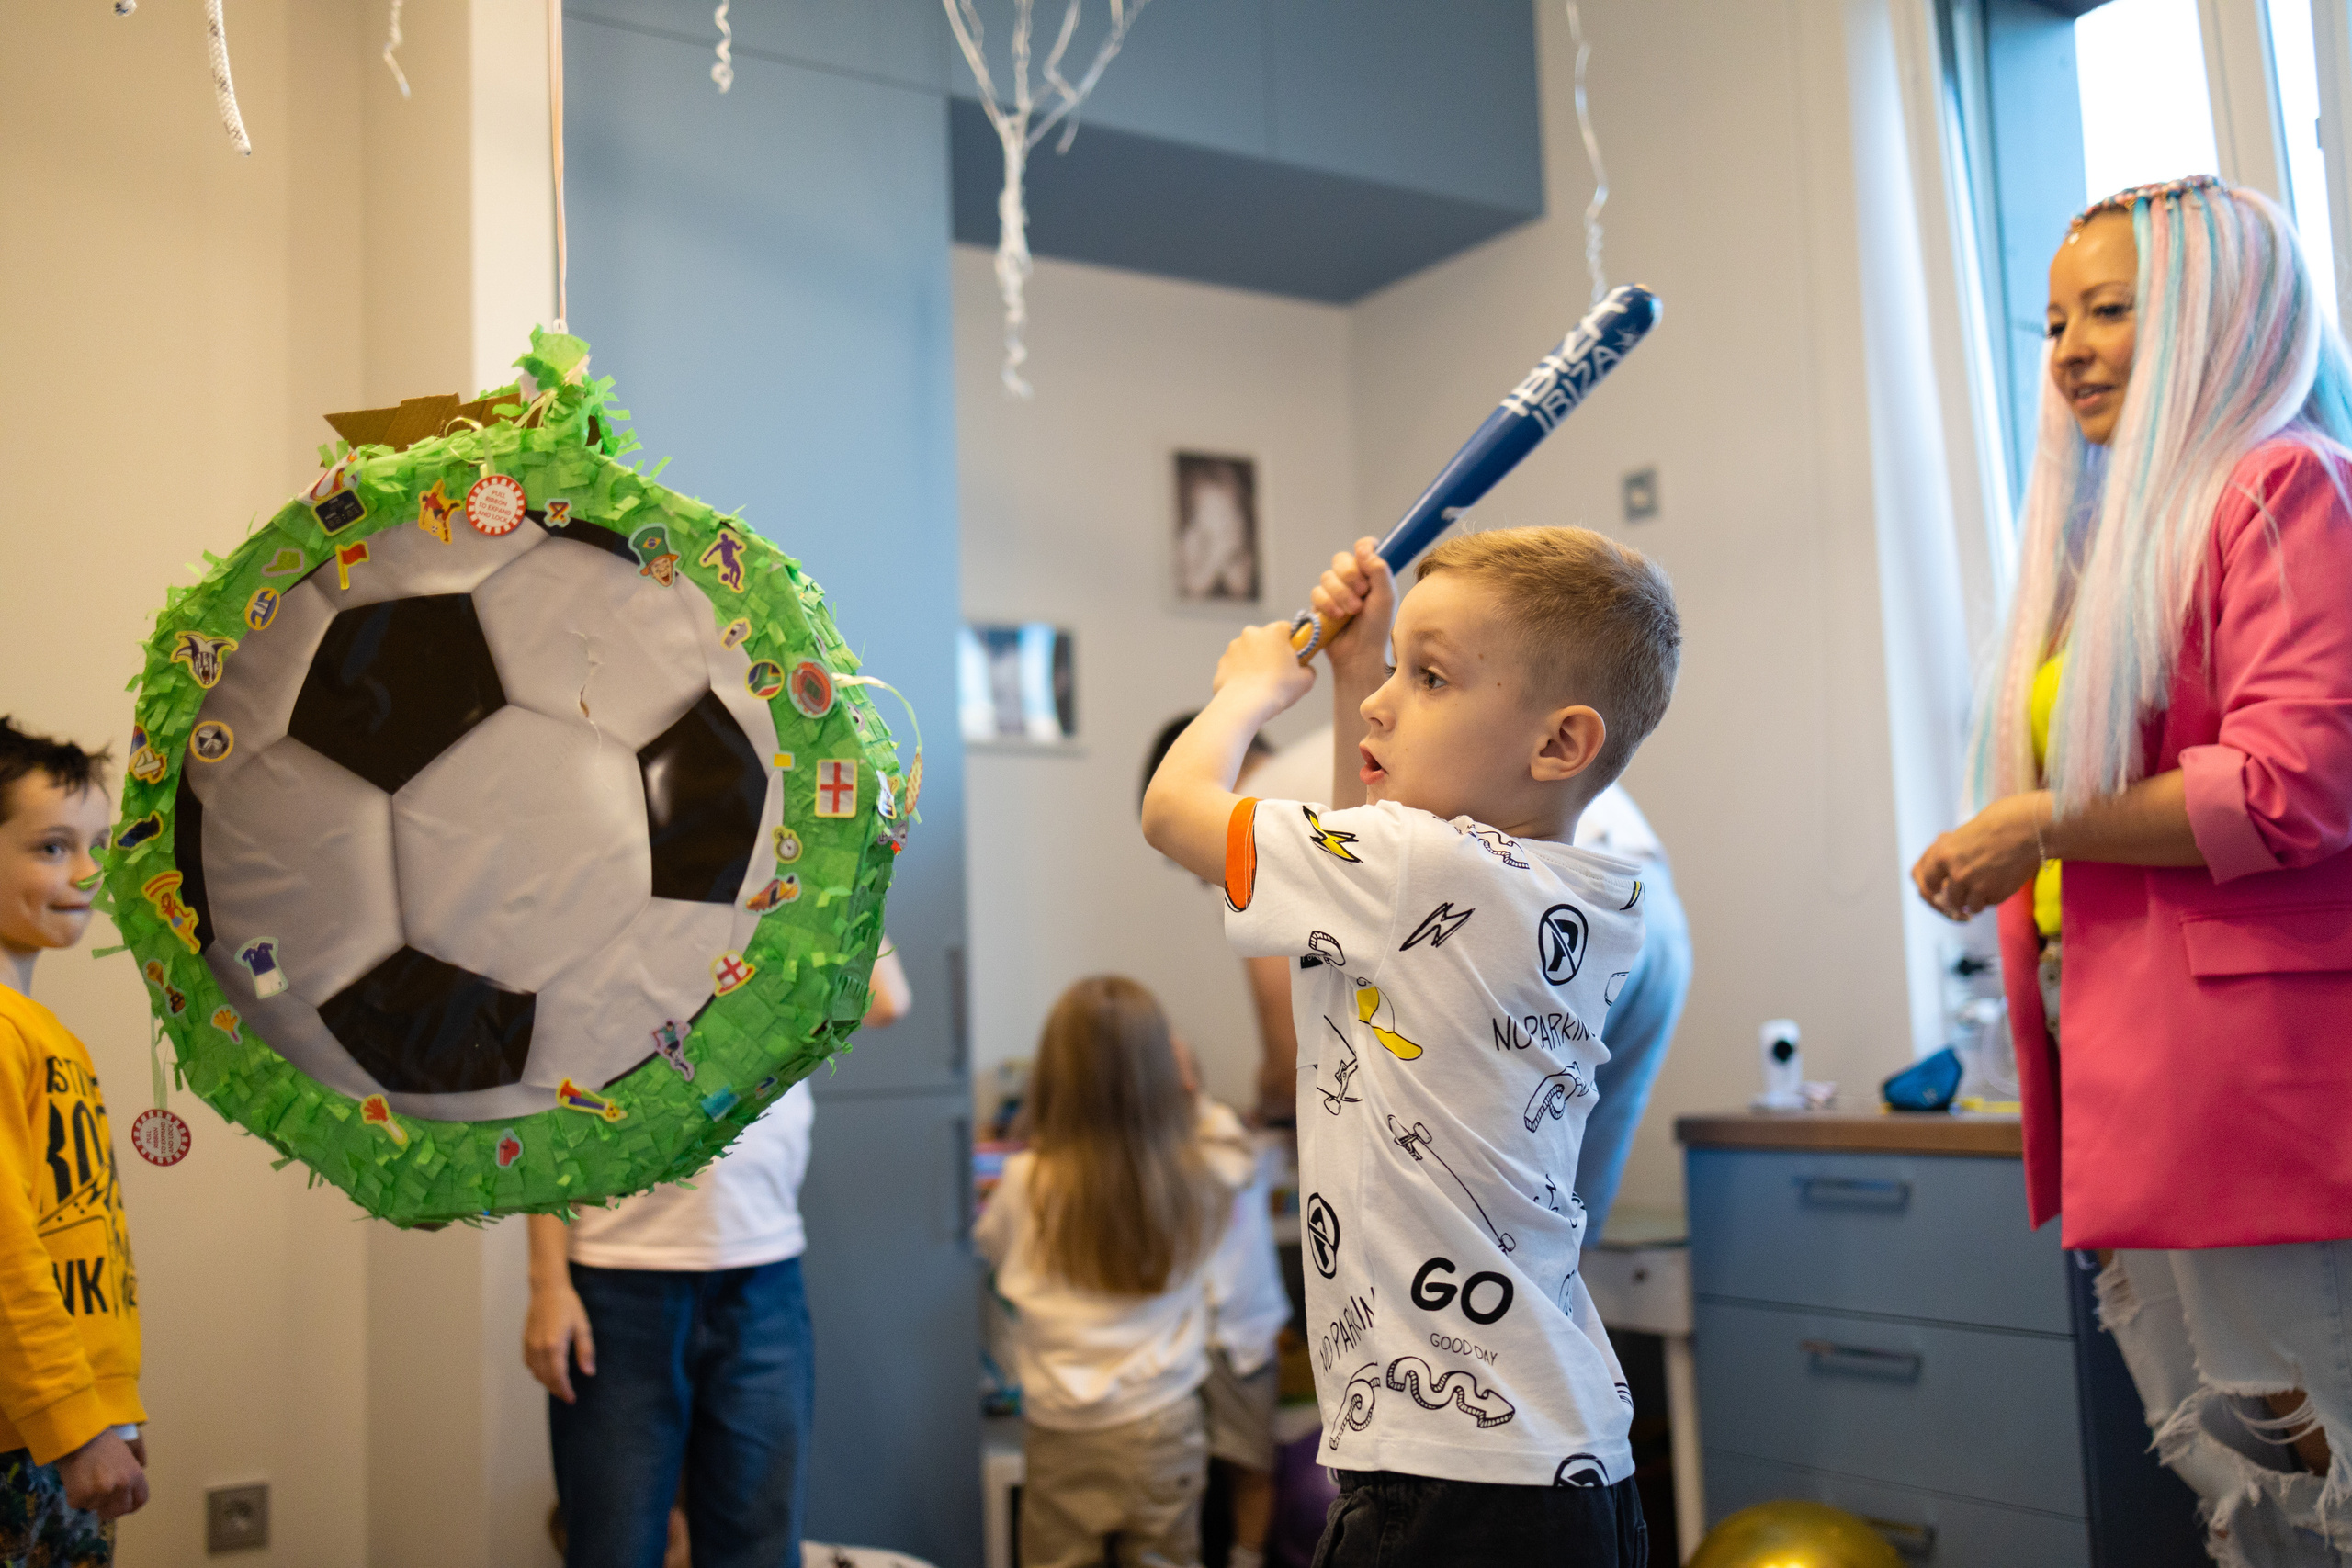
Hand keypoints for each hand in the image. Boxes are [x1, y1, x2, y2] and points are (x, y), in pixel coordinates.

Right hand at [56, 1431, 146, 1519]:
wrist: (78, 1435)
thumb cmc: (103, 1438)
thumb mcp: (129, 1443)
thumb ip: (138, 1456)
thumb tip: (143, 1465)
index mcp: (135, 1475)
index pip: (140, 1500)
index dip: (131, 1505)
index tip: (122, 1504)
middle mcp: (122, 1486)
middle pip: (119, 1510)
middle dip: (109, 1509)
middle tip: (100, 1498)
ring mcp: (101, 1492)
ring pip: (95, 1507)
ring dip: (90, 1498)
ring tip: (86, 1478)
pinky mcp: (81, 1496)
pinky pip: (78, 1504)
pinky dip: (75, 1496)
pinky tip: (75, 1479)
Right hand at [523, 1280, 596, 1402]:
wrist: (547, 1290)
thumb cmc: (568, 1306)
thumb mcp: (583, 1326)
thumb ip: (585, 1351)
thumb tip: (588, 1372)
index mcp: (554, 1345)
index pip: (558, 1376)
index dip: (564, 1390)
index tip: (572, 1399)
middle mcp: (539, 1348)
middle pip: (545, 1378)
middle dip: (556, 1390)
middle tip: (568, 1397)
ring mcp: (530, 1345)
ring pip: (536, 1373)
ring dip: (547, 1382)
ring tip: (560, 1387)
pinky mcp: (525, 1341)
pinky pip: (530, 1364)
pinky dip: (538, 1372)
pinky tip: (547, 1372)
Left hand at [1213, 622, 1316, 715]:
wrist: (1246, 705)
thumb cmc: (1278, 689)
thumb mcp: (1306, 680)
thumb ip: (1308, 669)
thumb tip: (1306, 669)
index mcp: (1273, 632)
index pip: (1287, 628)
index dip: (1292, 642)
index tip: (1295, 656)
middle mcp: (1251, 633)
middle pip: (1265, 640)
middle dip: (1271, 652)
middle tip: (1279, 672)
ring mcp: (1233, 648)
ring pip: (1248, 652)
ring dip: (1255, 663)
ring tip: (1262, 684)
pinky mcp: (1221, 664)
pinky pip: (1235, 667)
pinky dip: (1241, 675)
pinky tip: (1248, 690)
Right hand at [1309, 537, 1394, 679]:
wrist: (1359, 653)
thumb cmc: (1377, 627)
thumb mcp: (1386, 597)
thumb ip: (1379, 570)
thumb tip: (1363, 549)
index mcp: (1371, 574)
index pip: (1364, 547)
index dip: (1362, 547)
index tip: (1364, 554)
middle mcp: (1353, 580)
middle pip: (1340, 559)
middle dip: (1349, 575)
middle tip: (1361, 593)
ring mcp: (1335, 591)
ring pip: (1327, 577)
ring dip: (1340, 594)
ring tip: (1352, 612)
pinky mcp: (1321, 605)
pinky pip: (1316, 593)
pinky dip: (1327, 604)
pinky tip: (1337, 617)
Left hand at [1912, 792, 2047, 921]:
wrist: (2026, 829)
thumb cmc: (1996, 825)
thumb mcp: (1962, 836)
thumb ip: (1950, 857)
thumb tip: (1942, 880)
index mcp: (1943, 855)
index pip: (1927, 882)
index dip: (1934, 888)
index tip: (1941, 890)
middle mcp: (1956, 874)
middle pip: (1949, 899)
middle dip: (1958, 898)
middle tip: (1968, 893)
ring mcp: (1976, 887)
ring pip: (1970, 906)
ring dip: (1977, 900)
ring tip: (1989, 884)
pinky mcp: (1996, 894)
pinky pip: (1990, 903)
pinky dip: (1994, 897)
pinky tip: (2002, 881)